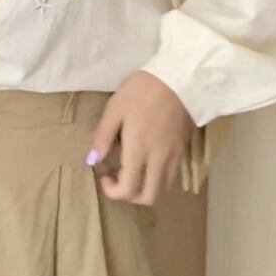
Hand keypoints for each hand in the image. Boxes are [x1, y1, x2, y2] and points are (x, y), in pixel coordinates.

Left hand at [85, 70, 194, 205]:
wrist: (179, 77)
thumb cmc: (142, 91)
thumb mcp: (115, 108)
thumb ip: (103, 136)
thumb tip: (92, 159)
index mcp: (139, 151)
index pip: (129, 190)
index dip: (113, 191)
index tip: (104, 175)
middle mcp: (159, 160)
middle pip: (148, 197)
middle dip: (130, 195)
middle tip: (118, 177)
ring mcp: (174, 156)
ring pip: (162, 189)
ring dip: (144, 188)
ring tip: (132, 169)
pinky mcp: (182, 149)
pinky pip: (170, 175)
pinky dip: (157, 178)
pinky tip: (148, 160)